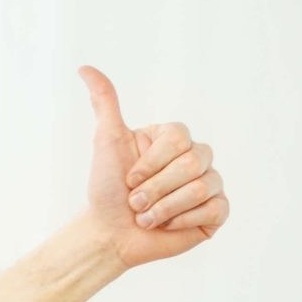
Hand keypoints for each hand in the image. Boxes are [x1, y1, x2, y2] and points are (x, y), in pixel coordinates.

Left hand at [79, 65, 227, 268]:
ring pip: (201, 188)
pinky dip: (182, 221)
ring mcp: (210, 183)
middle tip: (134, 202)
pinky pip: (214, 209)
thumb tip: (85, 68)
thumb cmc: (108, 190)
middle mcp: (197, 156)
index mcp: (174, 138)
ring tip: (145, 216)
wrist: (110, 234)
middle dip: (154, 189)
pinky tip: (167, 225)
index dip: (149, 164)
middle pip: (192, 163)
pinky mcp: (217, 211)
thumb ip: (104, 104)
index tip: (129, 178)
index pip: (178, 138)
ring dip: (163, 208)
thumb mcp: (106, 142)